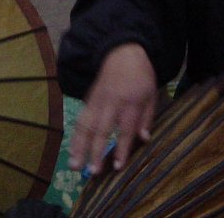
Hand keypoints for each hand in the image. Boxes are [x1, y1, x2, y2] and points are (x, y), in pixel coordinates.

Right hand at [67, 43, 156, 175]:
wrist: (122, 51)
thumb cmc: (141, 75)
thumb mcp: (152, 93)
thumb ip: (148, 117)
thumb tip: (144, 139)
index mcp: (131, 101)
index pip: (125, 129)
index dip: (121, 149)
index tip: (116, 166)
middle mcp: (111, 102)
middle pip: (101, 130)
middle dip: (95, 152)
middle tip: (92, 172)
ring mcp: (97, 100)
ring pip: (85, 125)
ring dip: (78, 146)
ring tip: (74, 165)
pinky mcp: (89, 99)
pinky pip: (80, 119)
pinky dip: (74, 135)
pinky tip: (71, 150)